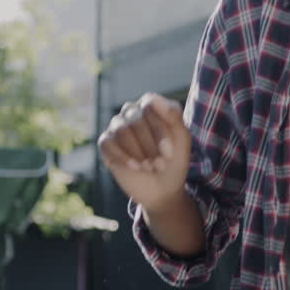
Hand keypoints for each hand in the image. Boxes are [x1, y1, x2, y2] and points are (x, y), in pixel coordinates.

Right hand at [98, 93, 191, 211]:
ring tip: (148, 167)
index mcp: (151, 106)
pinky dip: (122, 157)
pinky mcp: (107, 143)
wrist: (162, 189)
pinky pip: (107, 142)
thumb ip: (174, 116)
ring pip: (121, 131)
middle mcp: (132, 112)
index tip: (169, 152)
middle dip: (149, 146)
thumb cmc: (174, 161)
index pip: (149, 104)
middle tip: (160, 164)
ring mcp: (117, 127)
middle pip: (135, 119)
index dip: (159, 129)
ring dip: (137, 153)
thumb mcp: (182, 139)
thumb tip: (154, 100)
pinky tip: (134, 167)